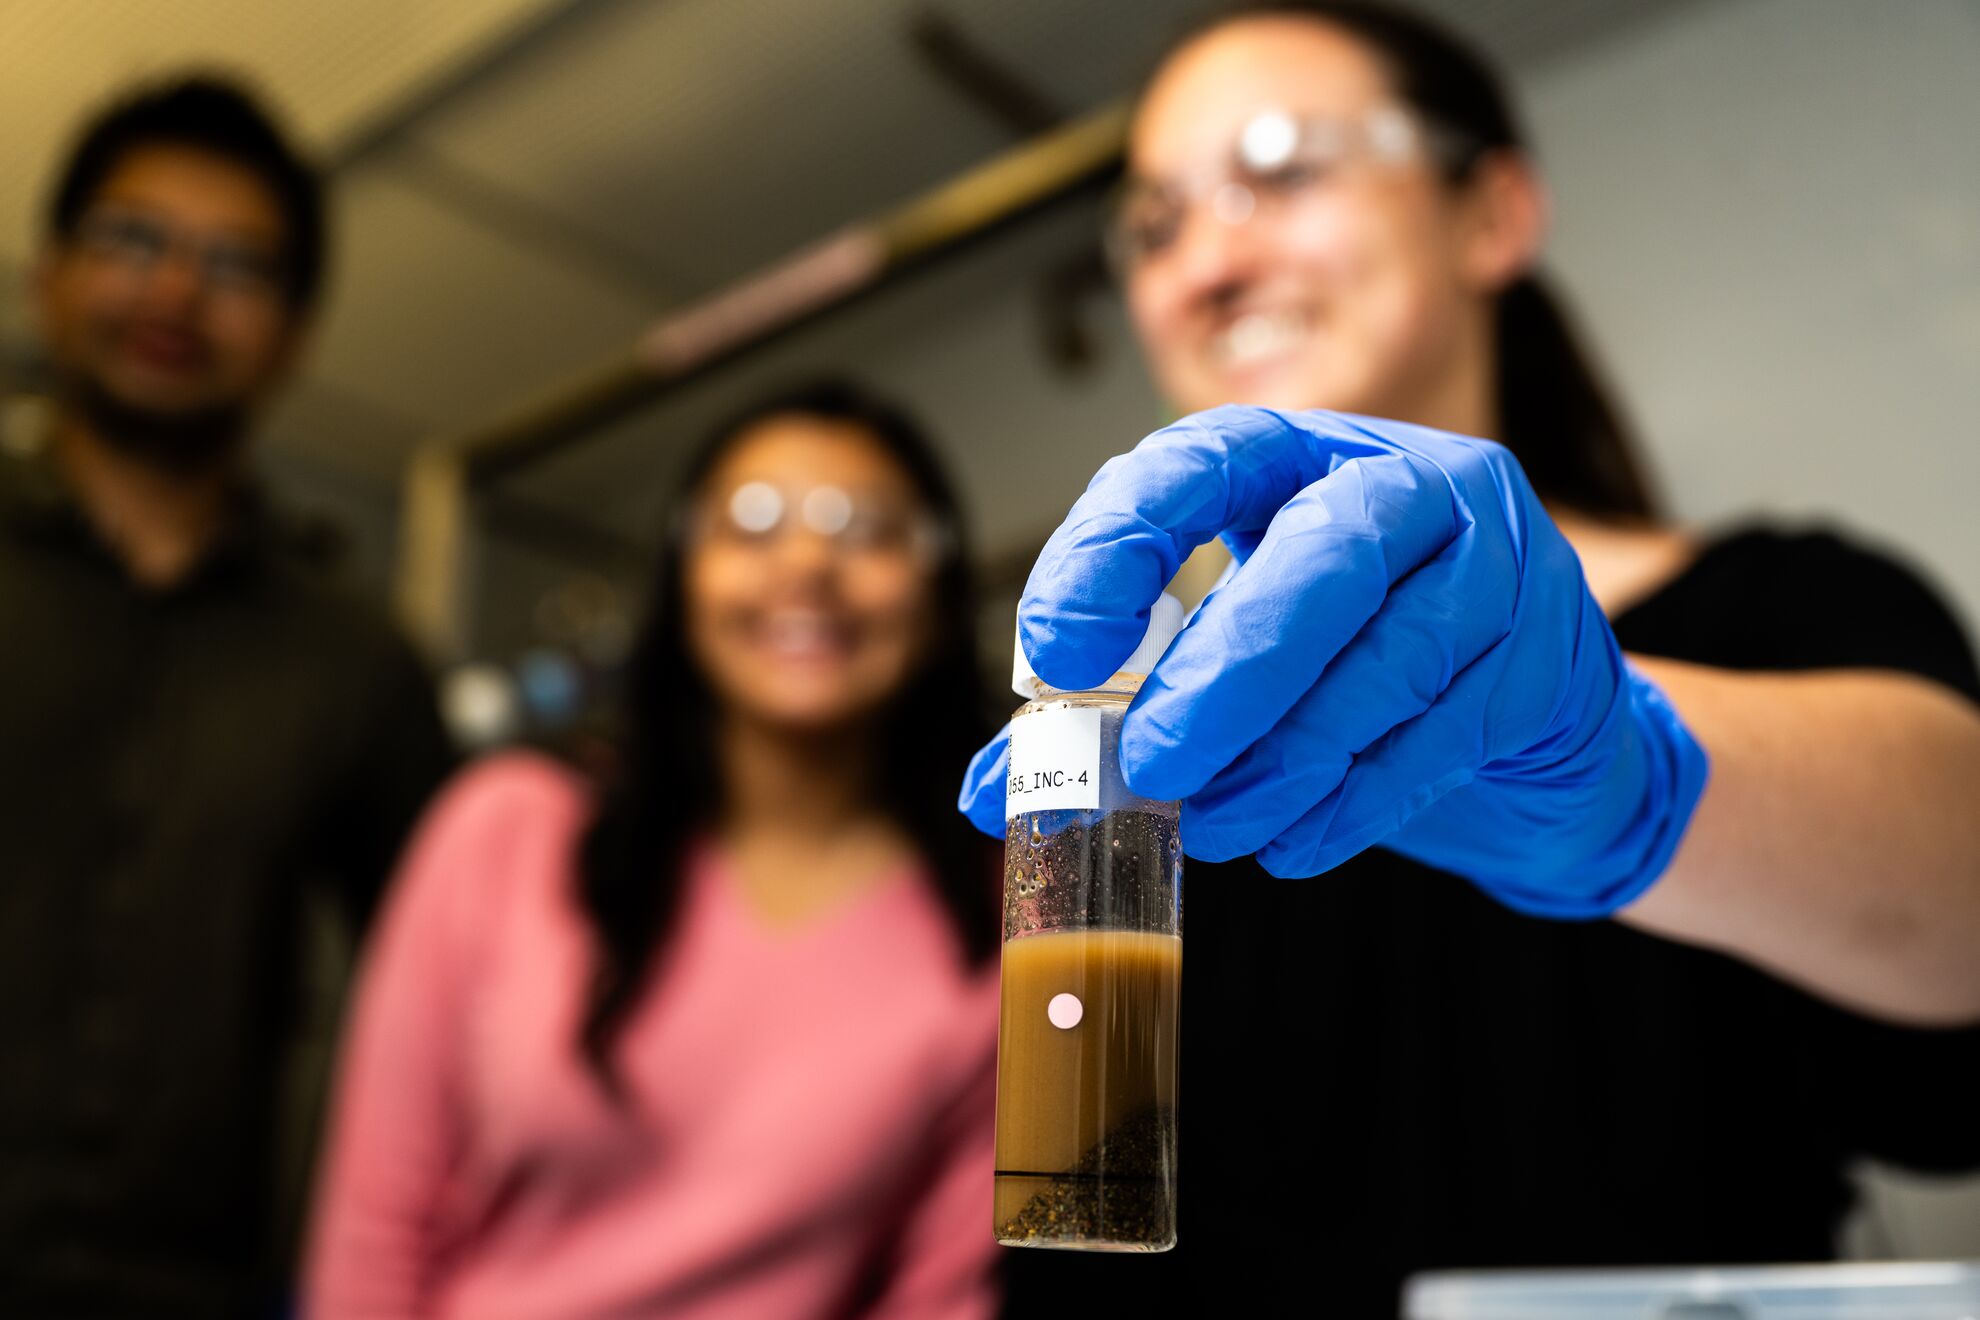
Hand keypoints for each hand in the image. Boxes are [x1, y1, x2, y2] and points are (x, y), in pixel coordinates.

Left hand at [958, 405, 1707, 917]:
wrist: (1532, 732)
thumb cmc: (1353, 673)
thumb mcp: (1232, 660)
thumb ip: (1119, 708)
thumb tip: (989, 792)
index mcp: (1302, 456)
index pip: (1199, 458)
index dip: (1117, 544)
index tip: (1055, 651)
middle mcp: (1408, 486)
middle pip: (1317, 562)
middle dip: (1225, 673)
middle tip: (1152, 765)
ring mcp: (1496, 565)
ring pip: (1388, 659)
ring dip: (1285, 759)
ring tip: (1214, 822)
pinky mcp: (1545, 660)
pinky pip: (1441, 737)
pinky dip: (1352, 803)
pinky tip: (1292, 841)